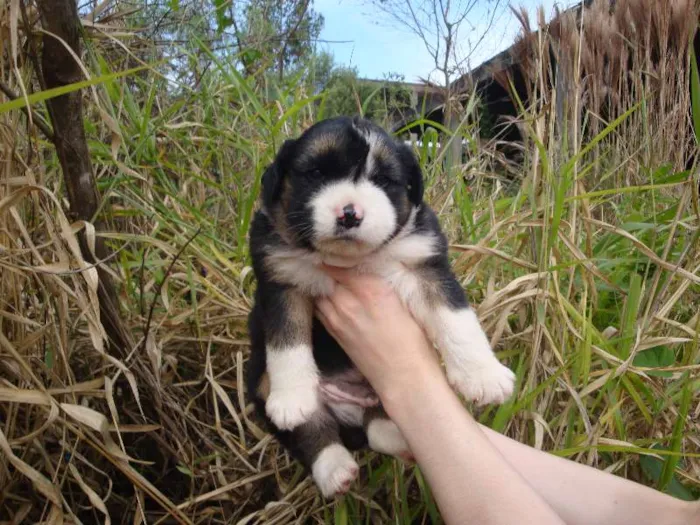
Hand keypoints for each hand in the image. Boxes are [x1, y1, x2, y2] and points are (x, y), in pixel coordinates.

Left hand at [314, 265, 443, 402]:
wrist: (403, 378)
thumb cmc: (414, 340)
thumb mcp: (405, 302)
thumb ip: (382, 281)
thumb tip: (368, 265)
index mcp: (372, 290)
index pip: (344, 262)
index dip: (340, 253)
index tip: (341, 246)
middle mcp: (349, 301)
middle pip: (328, 273)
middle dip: (327, 264)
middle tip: (330, 254)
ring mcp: (337, 318)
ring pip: (321, 289)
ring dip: (322, 280)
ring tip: (327, 272)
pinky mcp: (333, 332)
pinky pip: (319, 306)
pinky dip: (321, 297)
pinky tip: (329, 293)